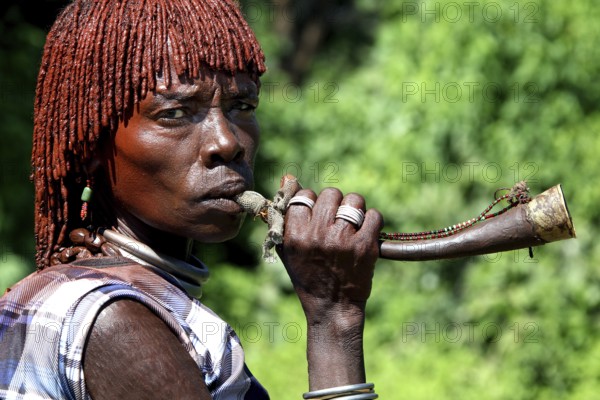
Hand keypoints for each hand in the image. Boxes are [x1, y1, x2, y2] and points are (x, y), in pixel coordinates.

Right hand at [277, 187, 382, 314]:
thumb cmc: (308, 277)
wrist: (332, 308)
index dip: (312, 201)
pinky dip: (372, 222)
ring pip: (354, 200)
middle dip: (335, 204)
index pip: (305, 196)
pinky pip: (373, 216)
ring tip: (352, 224)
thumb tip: (288, 178)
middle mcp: (317, 235)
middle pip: (331, 193)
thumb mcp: (287, 249)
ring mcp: (342, 240)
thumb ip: (284, 215)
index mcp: (296, 235)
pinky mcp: (365, 246)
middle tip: (336, 220)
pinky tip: (366, 233)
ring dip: (355, 209)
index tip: (316, 214)